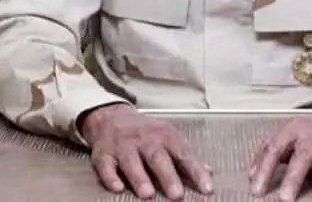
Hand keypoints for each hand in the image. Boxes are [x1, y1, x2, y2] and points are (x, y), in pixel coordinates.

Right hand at [80, 103, 213, 198]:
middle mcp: (144, 140)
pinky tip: (117, 187)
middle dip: (167, 176)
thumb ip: (186, 156)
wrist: (112, 117)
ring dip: (140, 178)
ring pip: (131, 161)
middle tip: (177, 195)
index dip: (196, 171)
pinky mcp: (104, 154)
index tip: (206, 187)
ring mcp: (123, 146)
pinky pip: (106, 166)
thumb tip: (208, 172)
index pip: (183, 154)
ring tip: (148, 194)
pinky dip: (110, 177)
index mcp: (165, 136)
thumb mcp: (168, 138)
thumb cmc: (144, 132)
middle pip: (157, 157)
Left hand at [249, 106, 311, 201]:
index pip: (275, 149)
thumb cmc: (311, 130)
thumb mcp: (287, 134)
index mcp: (293, 130)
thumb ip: (268, 151)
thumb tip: (252, 175)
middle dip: (294, 178)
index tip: (257, 189)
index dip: (264, 170)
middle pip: (302, 156)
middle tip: (285, 199)